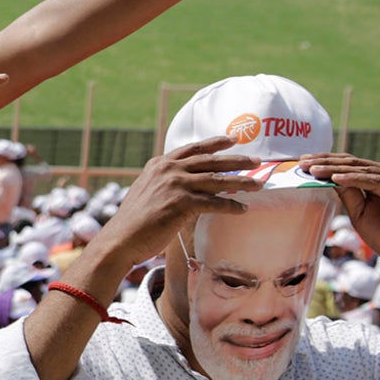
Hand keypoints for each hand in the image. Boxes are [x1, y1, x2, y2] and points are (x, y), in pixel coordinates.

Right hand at [85, 137, 262, 269]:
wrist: (121, 239)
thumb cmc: (134, 222)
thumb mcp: (147, 192)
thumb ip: (164, 183)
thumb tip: (185, 186)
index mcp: (159, 164)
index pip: (193, 149)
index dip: (215, 143)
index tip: (233, 140)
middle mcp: (168, 170)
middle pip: (210, 161)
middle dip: (237, 160)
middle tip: (257, 160)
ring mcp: (175, 185)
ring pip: (217, 180)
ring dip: (242, 182)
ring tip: (258, 184)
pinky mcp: (181, 203)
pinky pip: (214, 203)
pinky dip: (231, 206)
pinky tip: (243, 209)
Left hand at [300, 154, 379, 278]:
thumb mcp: (360, 214)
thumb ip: (348, 195)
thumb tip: (328, 178)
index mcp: (377, 178)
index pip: (346, 166)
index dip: (324, 163)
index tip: (300, 164)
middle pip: (351, 163)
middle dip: (324, 162)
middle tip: (301, 162)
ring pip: (360, 169)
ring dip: (334, 169)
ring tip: (312, 169)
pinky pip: (374, 181)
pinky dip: (354, 179)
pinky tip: (335, 179)